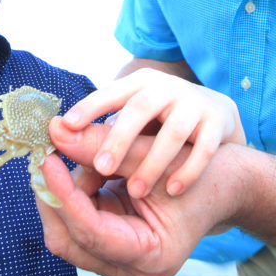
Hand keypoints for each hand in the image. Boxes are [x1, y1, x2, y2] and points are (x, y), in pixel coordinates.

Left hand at [37, 119, 236, 275]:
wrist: (226, 184)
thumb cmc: (199, 171)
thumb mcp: (151, 154)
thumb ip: (102, 145)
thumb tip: (56, 130)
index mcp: (152, 258)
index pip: (90, 232)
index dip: (63, 194)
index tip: (46, 159)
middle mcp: (135, 273)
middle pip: (70, 242)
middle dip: (56, 197)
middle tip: (47, 156)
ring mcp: (123, 267)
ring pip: (69, 235)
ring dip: (66, 194)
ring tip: (84, 159)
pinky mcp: (116, 252)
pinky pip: (80, 226)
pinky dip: (77, 196)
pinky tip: (89, 170)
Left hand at [59, 68, 245, 197]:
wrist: (216, 114)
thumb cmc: (159, 120)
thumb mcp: (132, 120)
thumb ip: (100, 132)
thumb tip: (57, 142)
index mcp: (140, 83)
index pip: (111, 92)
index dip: (89, 108)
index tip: (64, 126)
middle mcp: (167, 88)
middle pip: (140, 108)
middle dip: (119, 138)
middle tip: (100, 168)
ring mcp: (194, 104)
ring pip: (173, 132)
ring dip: (153, 162)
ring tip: (136, 192)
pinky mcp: (217, 123)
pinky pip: (204, 148)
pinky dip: (188, 170)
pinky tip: (173, 191)